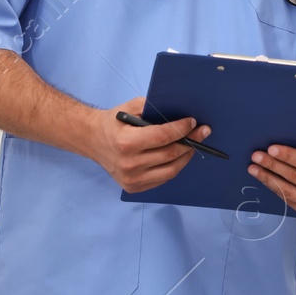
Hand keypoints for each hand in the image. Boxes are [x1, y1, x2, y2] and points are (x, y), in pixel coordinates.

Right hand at [90, 97, 212, 193]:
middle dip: (191, 141)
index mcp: (126, 142)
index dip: (182, 129)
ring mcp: (131, 179)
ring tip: (194, 145)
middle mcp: (129, 164)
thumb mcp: (129, 107)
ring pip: (170, 170)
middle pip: (170, 154)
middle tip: (202, 132)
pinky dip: (174, 166)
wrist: (92, 140)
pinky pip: (162, 178)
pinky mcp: (133, 187)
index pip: (163, 137)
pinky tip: (179, 156)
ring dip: (186, 156)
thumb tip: (179, 112)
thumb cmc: (113, 122)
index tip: (193, 122)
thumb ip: (153, 108)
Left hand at [247, 100, 295, 221]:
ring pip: (290, 192)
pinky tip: (267, 180)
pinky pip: (292, 203)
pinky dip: (277, 190)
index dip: (288, 156)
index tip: (271, 148)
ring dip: (269, 179)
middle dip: (273, 165)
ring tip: (254, 169)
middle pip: (295, 177)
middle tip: (256, 156)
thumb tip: (288, 131)